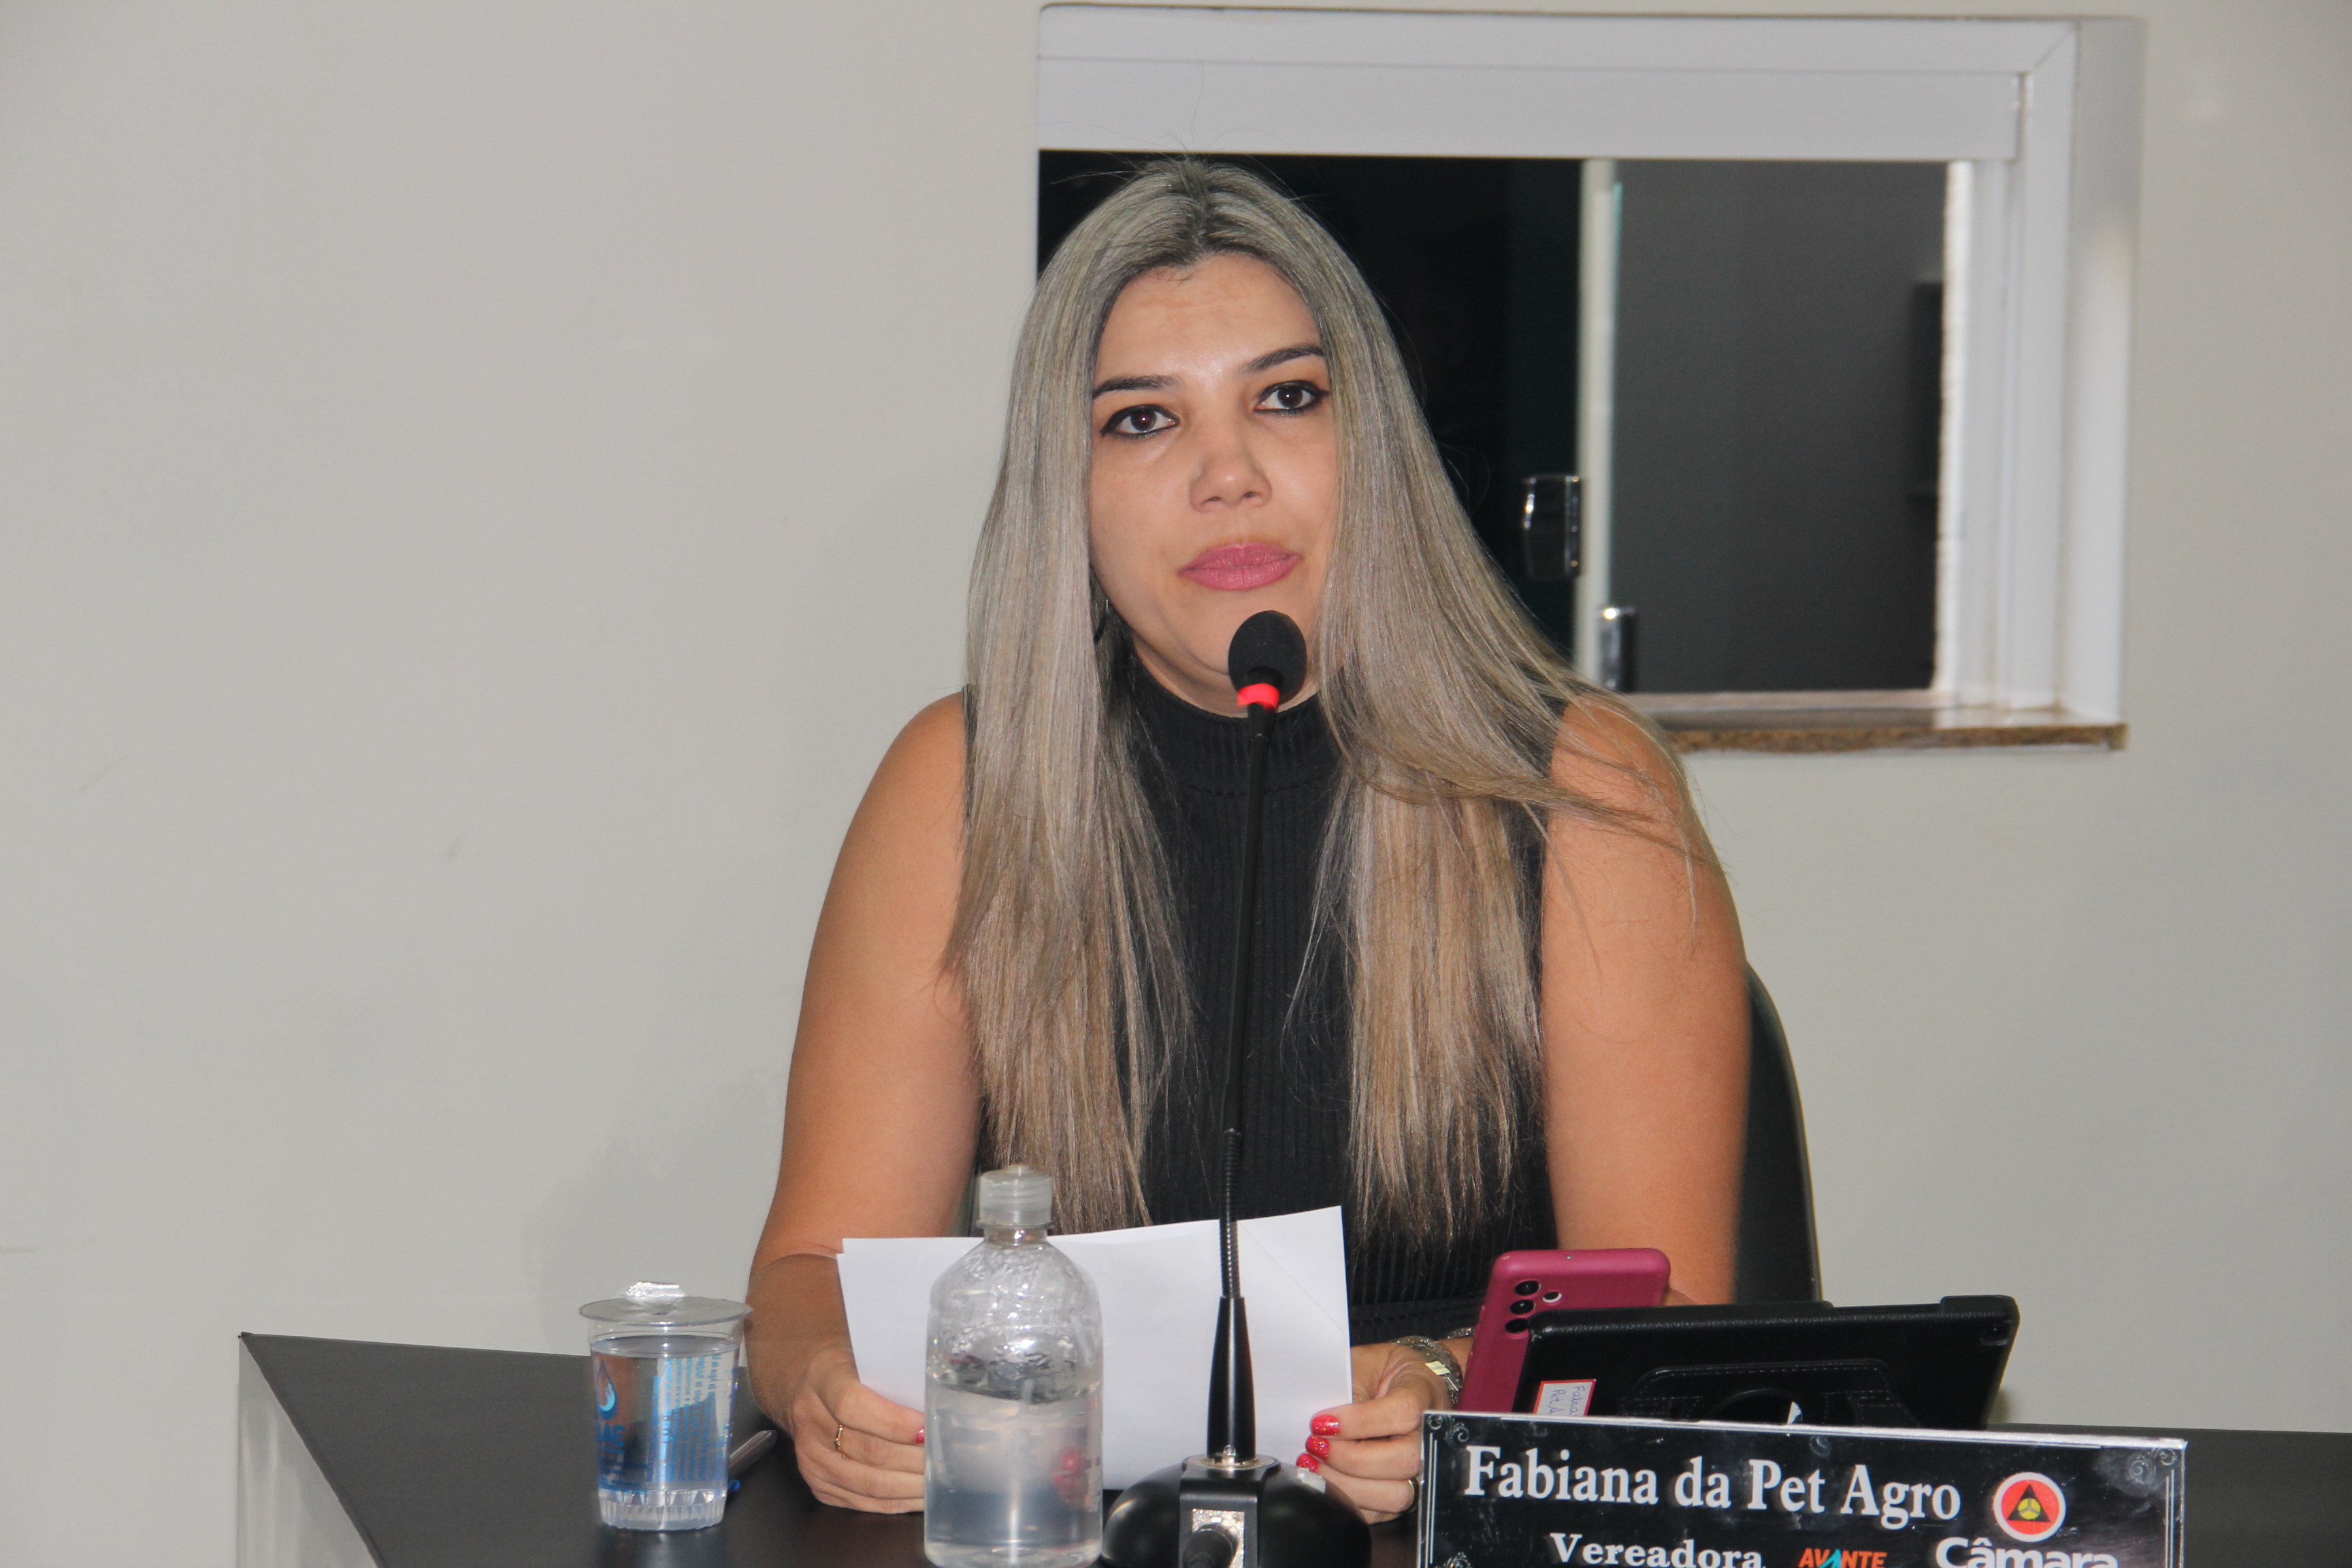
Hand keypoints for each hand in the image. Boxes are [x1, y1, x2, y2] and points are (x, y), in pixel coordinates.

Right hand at [783, 1338, 926, 1511]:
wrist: (805, 1385)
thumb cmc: (850, 1367)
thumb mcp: (866, 1354)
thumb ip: (896, 1370)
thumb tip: (941, 1394)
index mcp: (823, 1379)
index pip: (852, 1406)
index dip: (893, 1422)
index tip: (927, 1429)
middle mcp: (811, 1421)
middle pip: (869, 1450)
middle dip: (915, 1459)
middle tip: (947, 1459)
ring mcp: (811, 1458)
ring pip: (868, 1482)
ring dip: (910, 1485)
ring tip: (939, 1479)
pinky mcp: (818, 1484)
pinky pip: (863, 1501)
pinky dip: (897, 1501)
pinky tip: (919, 1495)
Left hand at [1294, 1341, 1451, 1522]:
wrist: (1402, 1382)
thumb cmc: (1379, 1372)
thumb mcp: (1361, 1364)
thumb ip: (1346, 1388)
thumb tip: (1320, 1423)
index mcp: (1422, 1394)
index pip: (1403, 1412)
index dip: (1360, 1421)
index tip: (1322, 1421)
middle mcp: (1430, 1435)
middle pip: (1403, 1460)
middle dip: (1350, 1458)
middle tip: (1315, 1444)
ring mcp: (1422, 1467)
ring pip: (1395, 1494)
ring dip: (1347, 1484)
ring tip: (1316, 1465)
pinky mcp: (1406, 1492)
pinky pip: (1382, 1512)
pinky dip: (1350, 1501)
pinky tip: (1327, 1481)